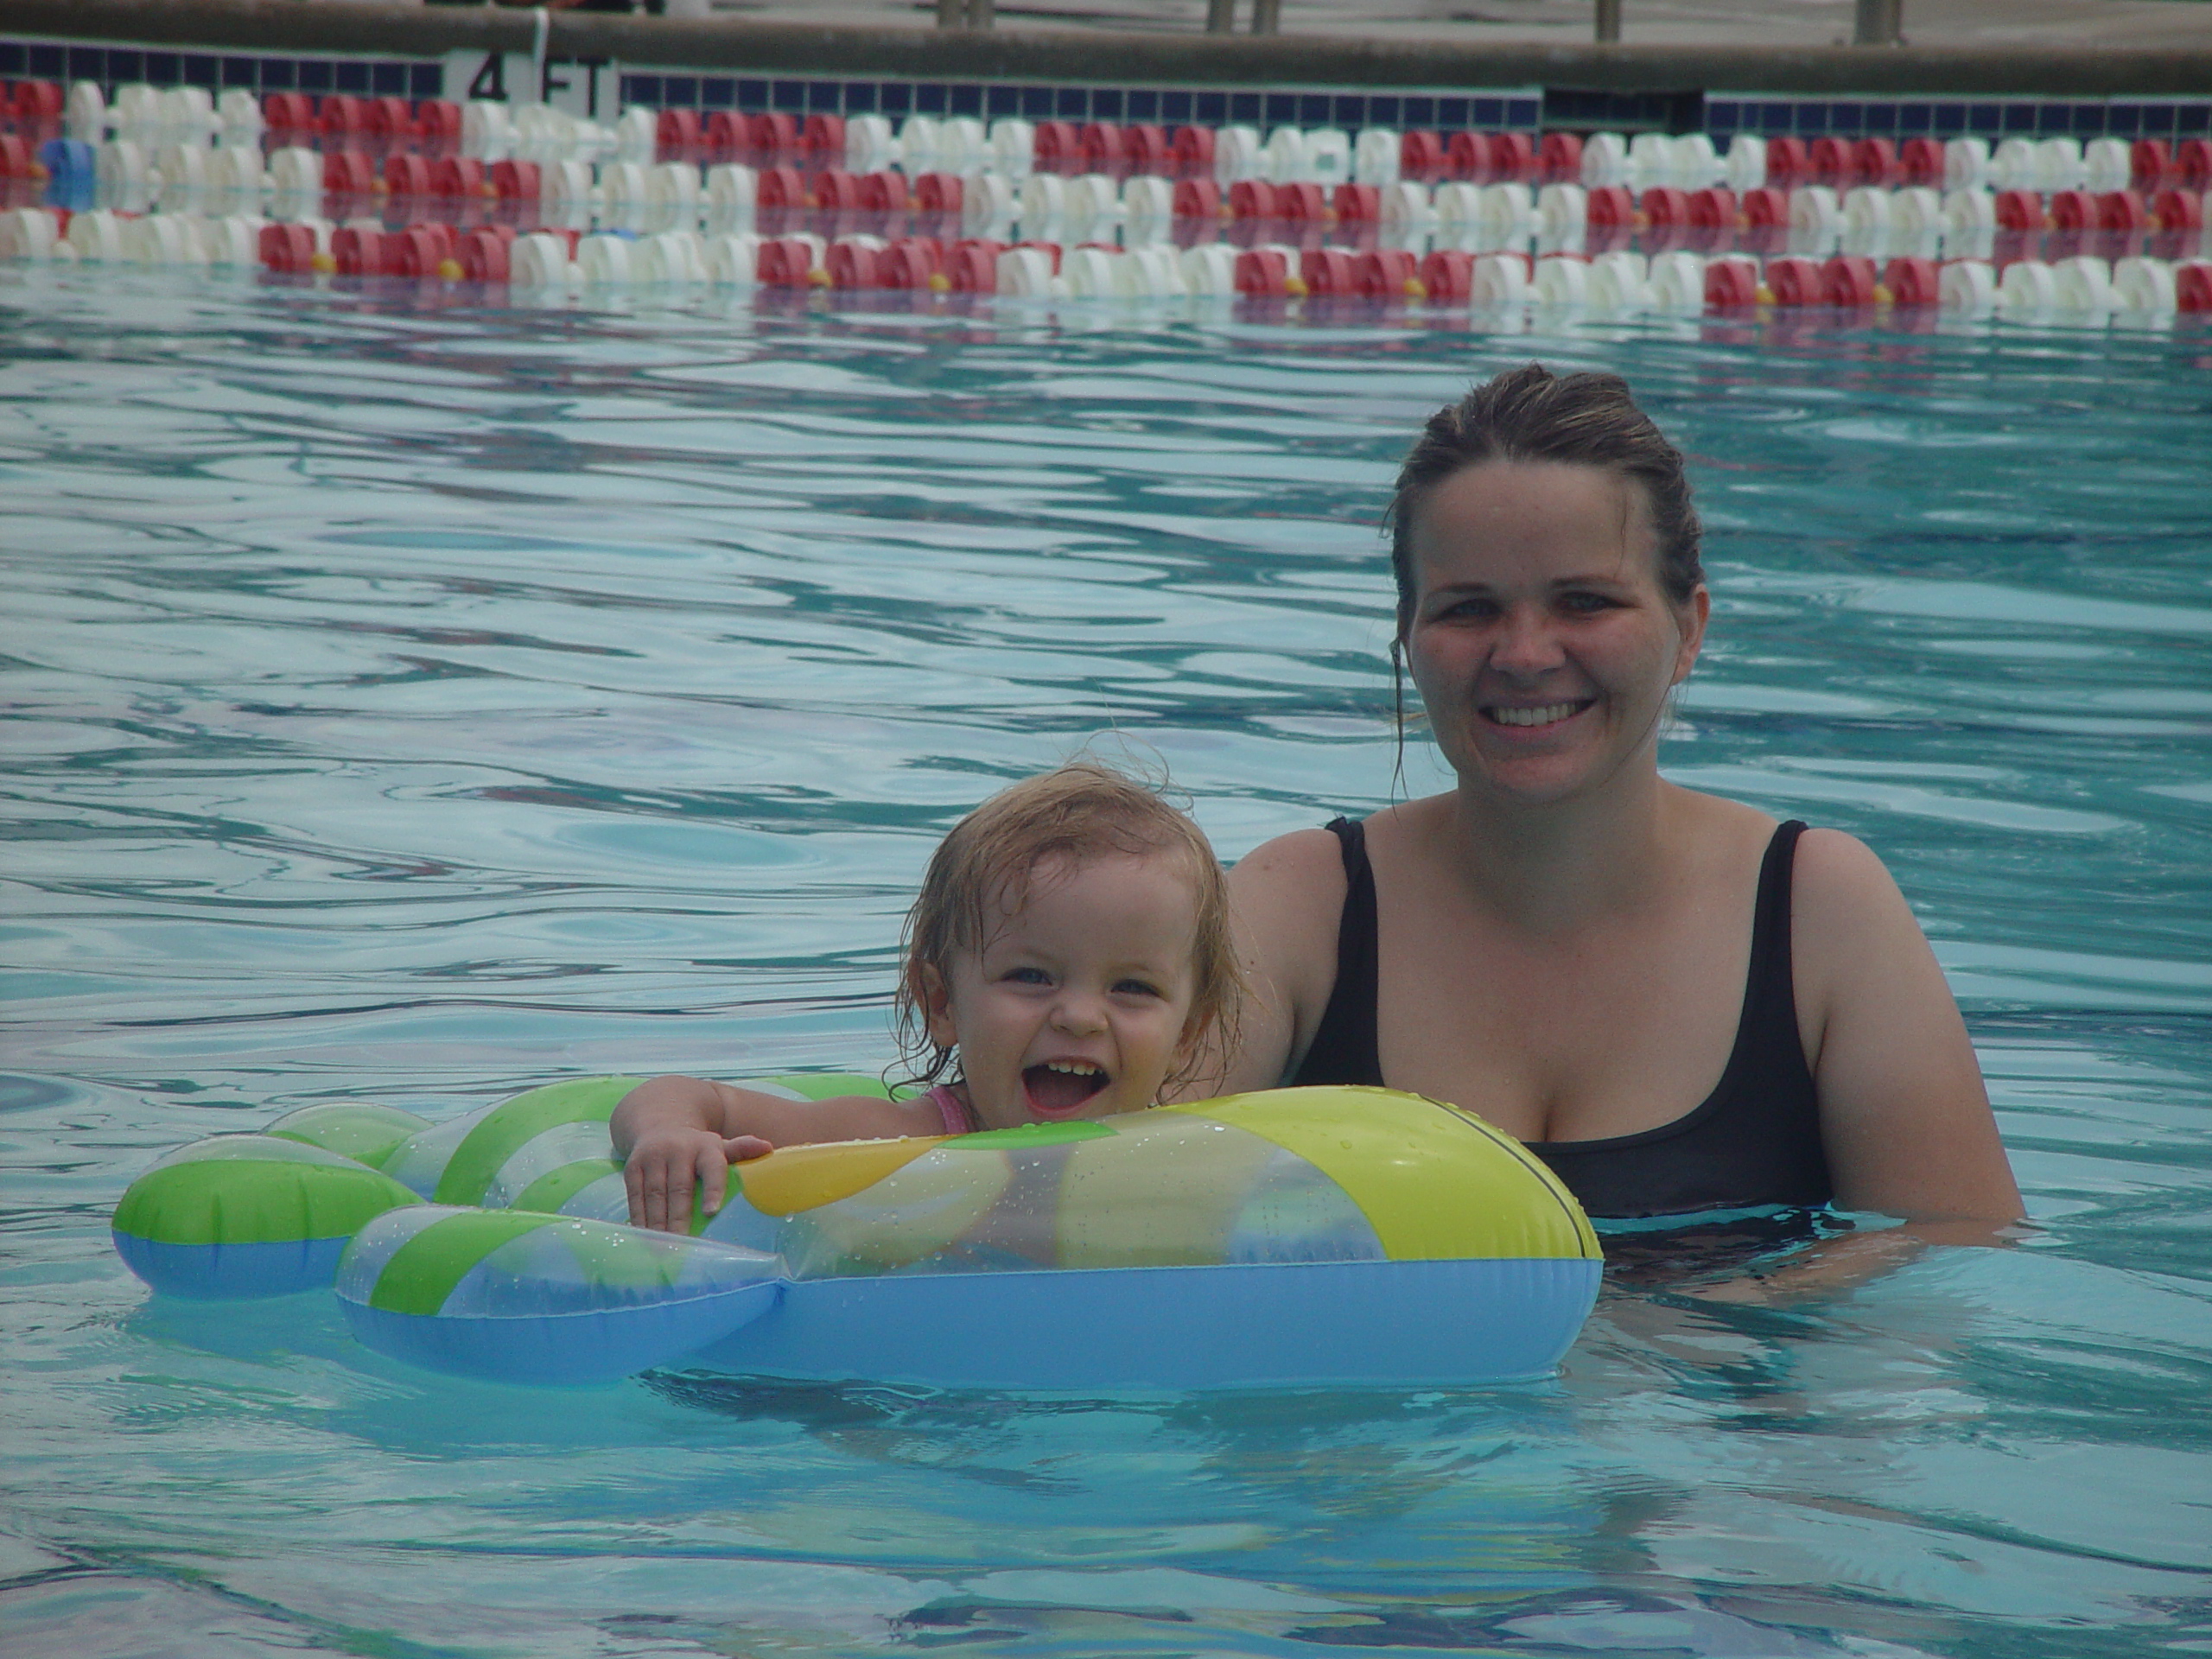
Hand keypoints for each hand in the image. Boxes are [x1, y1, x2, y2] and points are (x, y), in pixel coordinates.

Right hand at [623, 1130, 773, 1232]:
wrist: (660, 1123)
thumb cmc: (697, 1147)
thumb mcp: (719, 1146)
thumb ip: (741, 1150)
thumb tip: (768, 1148)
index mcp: (706, 1147)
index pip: (713, 1168)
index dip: (712, 1190)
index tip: (711, 1213)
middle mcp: (678, 1150)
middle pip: (680, 1188)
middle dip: (680, 1218)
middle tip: (681, 1243)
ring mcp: (654, 1157)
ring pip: (656, 1194)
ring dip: (658, 1223)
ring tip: (663, 1247)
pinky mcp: (633, 1166)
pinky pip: (636, 1195)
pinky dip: (640, 1217)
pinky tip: (644, 1235)